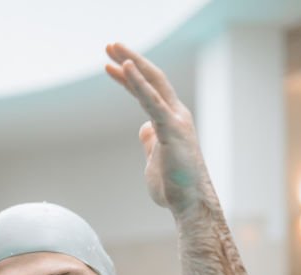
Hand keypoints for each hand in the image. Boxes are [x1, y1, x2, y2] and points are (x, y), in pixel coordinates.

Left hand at [104, 43, 210, 215]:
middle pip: (151, 77)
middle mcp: (176, 114)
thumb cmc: (174, 187)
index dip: (128, 77)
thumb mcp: (155, 159)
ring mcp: (175, 120)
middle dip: (130, 58)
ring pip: (151, 82)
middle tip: (110, 44)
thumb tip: (143, 127)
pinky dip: (139, 82)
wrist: (190, 204)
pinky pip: (152, 101)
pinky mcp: (171, 129)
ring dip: (130, 62)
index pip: (147, 91)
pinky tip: (126, 67)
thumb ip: (150, 141)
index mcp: (171, 121)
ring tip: (111, 47)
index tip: (111, 66)